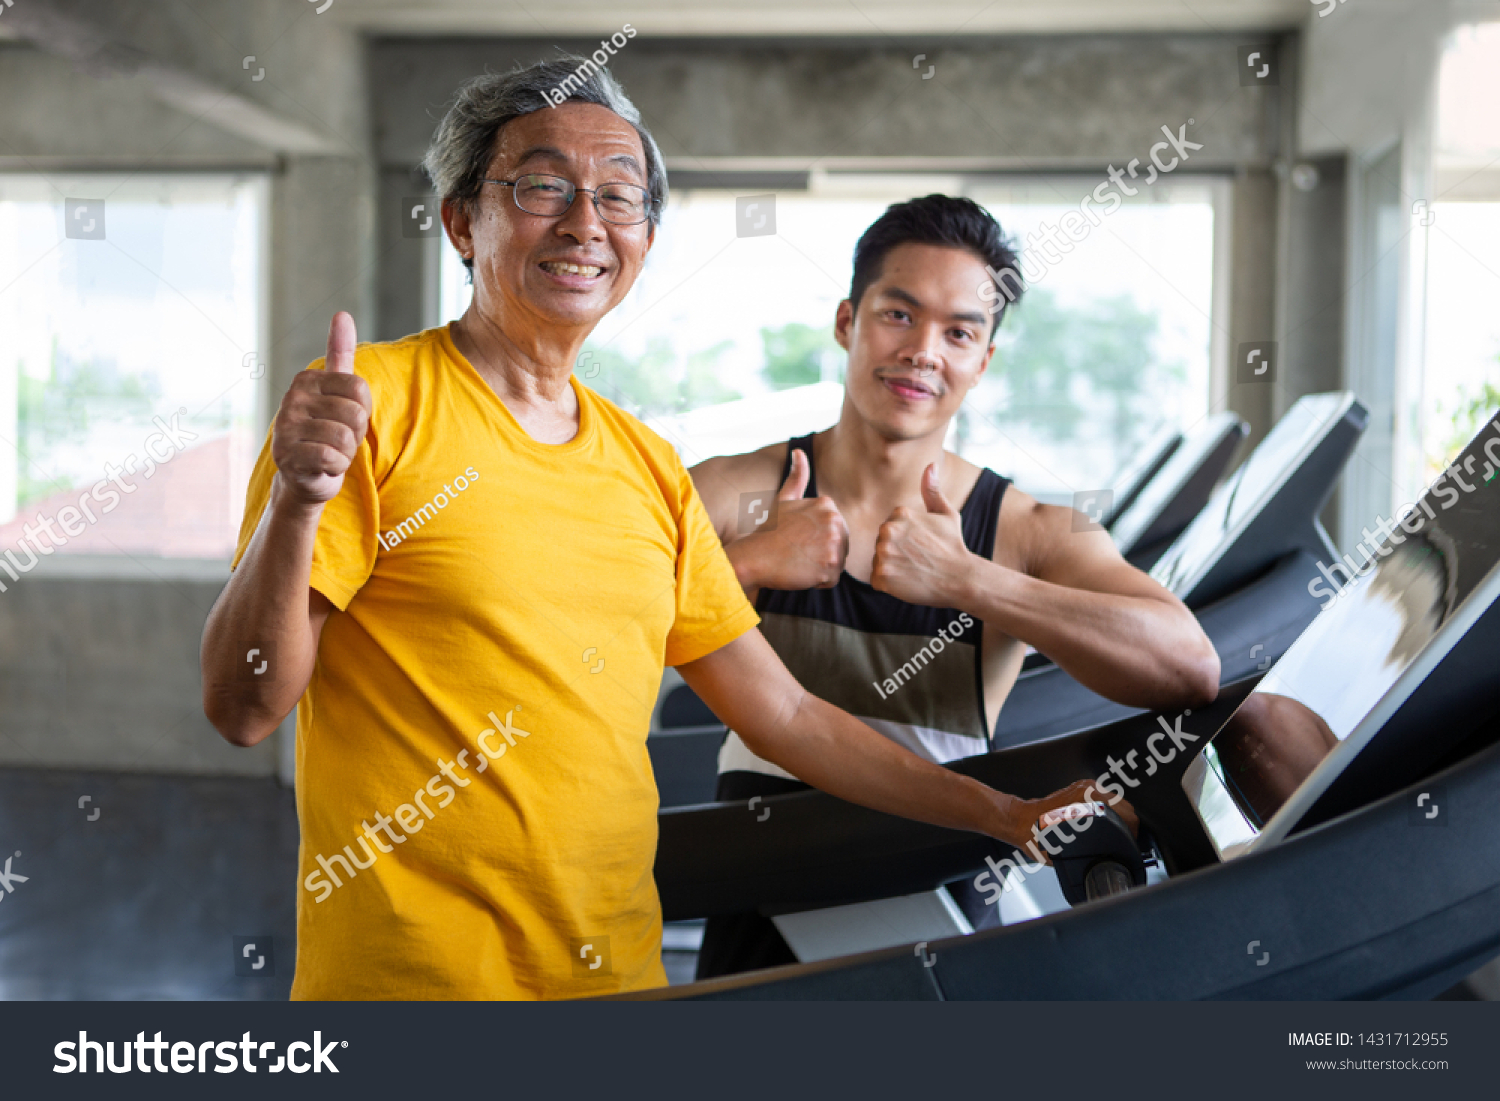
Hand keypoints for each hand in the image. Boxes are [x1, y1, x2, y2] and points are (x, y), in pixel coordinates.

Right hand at [271, 312, 371, 507]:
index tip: (347, 420)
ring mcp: (285, 426)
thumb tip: (342, 313)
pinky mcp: (287, 454)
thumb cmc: (327, 432)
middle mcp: (292, 399)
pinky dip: (336, 467)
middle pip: (356, 414)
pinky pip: (332, 458)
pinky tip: (323, 466)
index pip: (360, 389)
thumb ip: (340, 355)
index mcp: (307, 380)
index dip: (364, 411)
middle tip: (339, 441)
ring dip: (347, 452)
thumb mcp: (336, 392)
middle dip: (356, 435)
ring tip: (332, 453)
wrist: (305, 477)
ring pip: (345, 437)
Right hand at [731, 449, 849, 591]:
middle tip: (797, 553)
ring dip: (820, 569)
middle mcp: (835, 520)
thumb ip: (797, 477)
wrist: (754, 557)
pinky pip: (832, 580)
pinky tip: (801, 572)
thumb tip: (799, 451)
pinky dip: (817, 582)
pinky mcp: (831, 564)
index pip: (836, 531)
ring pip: (837, 564)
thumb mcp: (784, 500)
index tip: (798, 540)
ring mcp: (834, 542)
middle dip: (821, 555)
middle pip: (841, 547)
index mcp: (827, 504)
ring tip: (799, 562)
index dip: (817, 540)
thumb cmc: (768, 532)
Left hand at [870, 463, 973, 605]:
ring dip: (892, 568)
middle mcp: (888, 530)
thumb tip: (931, 465)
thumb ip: (933, 491)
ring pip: (878, 562)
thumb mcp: (947, 514)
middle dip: (895, 553)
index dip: (905, 541)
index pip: (889, 529)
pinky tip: (908, 582)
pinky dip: (889, 585)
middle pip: (881, 544)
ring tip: (914, 571)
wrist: (960, 578)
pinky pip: (876, 580)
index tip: (921, 546)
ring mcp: (883, 554)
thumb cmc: (954, 546)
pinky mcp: (882, 576)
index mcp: (900, 513)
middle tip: (918, 560)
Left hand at [1001, 778, 1139, 858]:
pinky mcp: (1078, 787)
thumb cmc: (1039, 836)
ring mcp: (1084, 786)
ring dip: (1119, 815)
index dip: (1133, 832)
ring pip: (1116, 800)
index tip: (1133, 843)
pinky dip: (1108, 808)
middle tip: (1127, 840)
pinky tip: (1105, 822)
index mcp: (1090, 803)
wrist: (1020, 822)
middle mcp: (1089, 790)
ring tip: (1117, 832)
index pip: (1127, 813)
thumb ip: (1094, 852)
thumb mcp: (1071, 850)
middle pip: (1124, 805)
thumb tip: (1112, 858)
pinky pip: (1103, 796)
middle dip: (1128, 823)